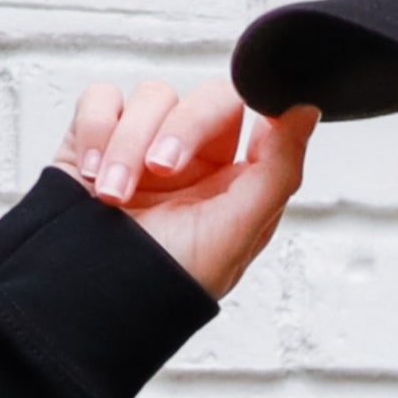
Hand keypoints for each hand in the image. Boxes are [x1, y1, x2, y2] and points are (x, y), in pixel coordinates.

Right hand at [52, 79, 318, 301]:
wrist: (90, 301)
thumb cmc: (168, 282)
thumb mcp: (236, 235)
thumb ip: (278, 170)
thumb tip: (307, 110)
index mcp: (236, 182)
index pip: (258, 115)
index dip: (255, 103)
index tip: (251, 108)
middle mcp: (196, 160)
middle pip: (206, 99)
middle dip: (181, 130)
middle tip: (161, 171)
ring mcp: (146, 145)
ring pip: (153, 97)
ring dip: (127, 144)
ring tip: (112, 196)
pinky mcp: (98, 138)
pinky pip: (102, 99)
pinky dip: (95, 130)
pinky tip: (91, 173)